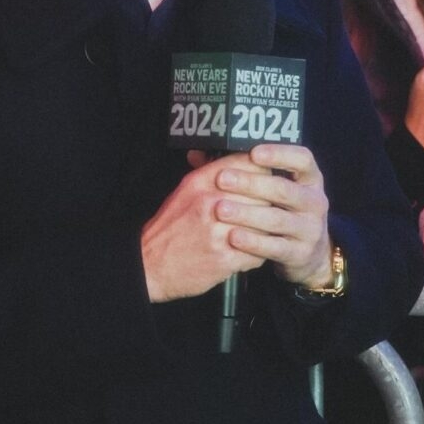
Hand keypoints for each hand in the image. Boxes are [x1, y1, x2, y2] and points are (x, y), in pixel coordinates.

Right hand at [142, 144, 330, 301]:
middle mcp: (212, 202)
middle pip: (263, 193)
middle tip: (272, 207)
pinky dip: (260, 252)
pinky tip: (253, 250)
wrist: (151, 264)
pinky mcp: (226, 258)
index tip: (269, 177)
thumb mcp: (187, 189)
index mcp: (203, 181)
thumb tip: (240, 159)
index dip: (264, 171)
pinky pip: (259, 251)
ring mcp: (220, 231)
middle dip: (270, 201)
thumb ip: (213, 172)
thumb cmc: (171, 225)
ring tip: (266, 230)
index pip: (250, 164)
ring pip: (265, 223)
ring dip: (269, 228)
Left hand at [214, 144, 331, 288]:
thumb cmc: (278, 209)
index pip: (302, 159)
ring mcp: (310, 229)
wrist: (306, 252)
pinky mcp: (301, 253)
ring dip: (247, 213)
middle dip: (251, 183)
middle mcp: (315, 201)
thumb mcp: (271, 188)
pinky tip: (233, 236)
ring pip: (278, 218)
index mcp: (309, 178)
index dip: (279, 154)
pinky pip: (276, 247)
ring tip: (220, 209)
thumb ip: (238, 167)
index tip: (253, 152)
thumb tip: (196, 154)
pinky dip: (254, 241)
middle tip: (222, 179)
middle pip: (284, 189)